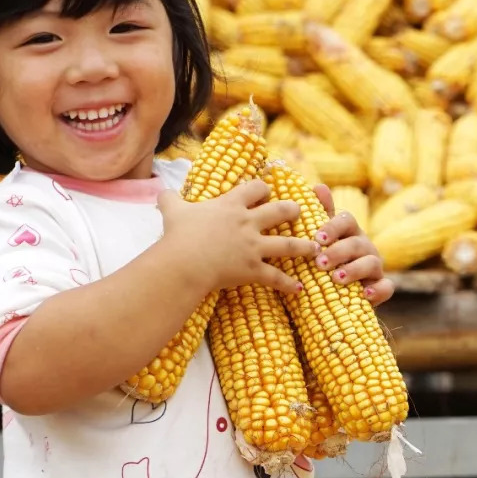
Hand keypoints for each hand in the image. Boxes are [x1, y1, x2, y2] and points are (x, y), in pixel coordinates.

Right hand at [157, 181, 317, 295]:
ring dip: (303, 246)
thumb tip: (161, 191)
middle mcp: (248, 223)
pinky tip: (299, 289)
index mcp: (231, 205)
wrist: (184, 261)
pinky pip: (276, 278)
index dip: (263, 188)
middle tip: (298, 211)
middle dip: (292, 210)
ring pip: (288, 244)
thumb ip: (170, 199)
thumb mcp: (173, 210)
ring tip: (315, 247)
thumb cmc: (178, 234)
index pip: (255, 188)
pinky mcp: (253, 269)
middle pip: (280, 211)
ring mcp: (254, 246)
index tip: (267, 191)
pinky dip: (288, 285)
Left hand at [312, 184, 393, 305]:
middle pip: (357, 243)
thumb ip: (318, 214)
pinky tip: (365, 295)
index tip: (318, 238)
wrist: (331, 293)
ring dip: (354, 270)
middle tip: (320, 262)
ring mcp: (375, 266)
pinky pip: (386, 287)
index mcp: (349, 231)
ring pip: (372, 263)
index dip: (333, 227)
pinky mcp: (380, 287)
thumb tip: (318, 186)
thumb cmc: (324, 257)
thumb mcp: (320, 238)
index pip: (346, 220)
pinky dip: (378, 290)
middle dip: (339, 252)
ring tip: (337, 278)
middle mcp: (365, 246)